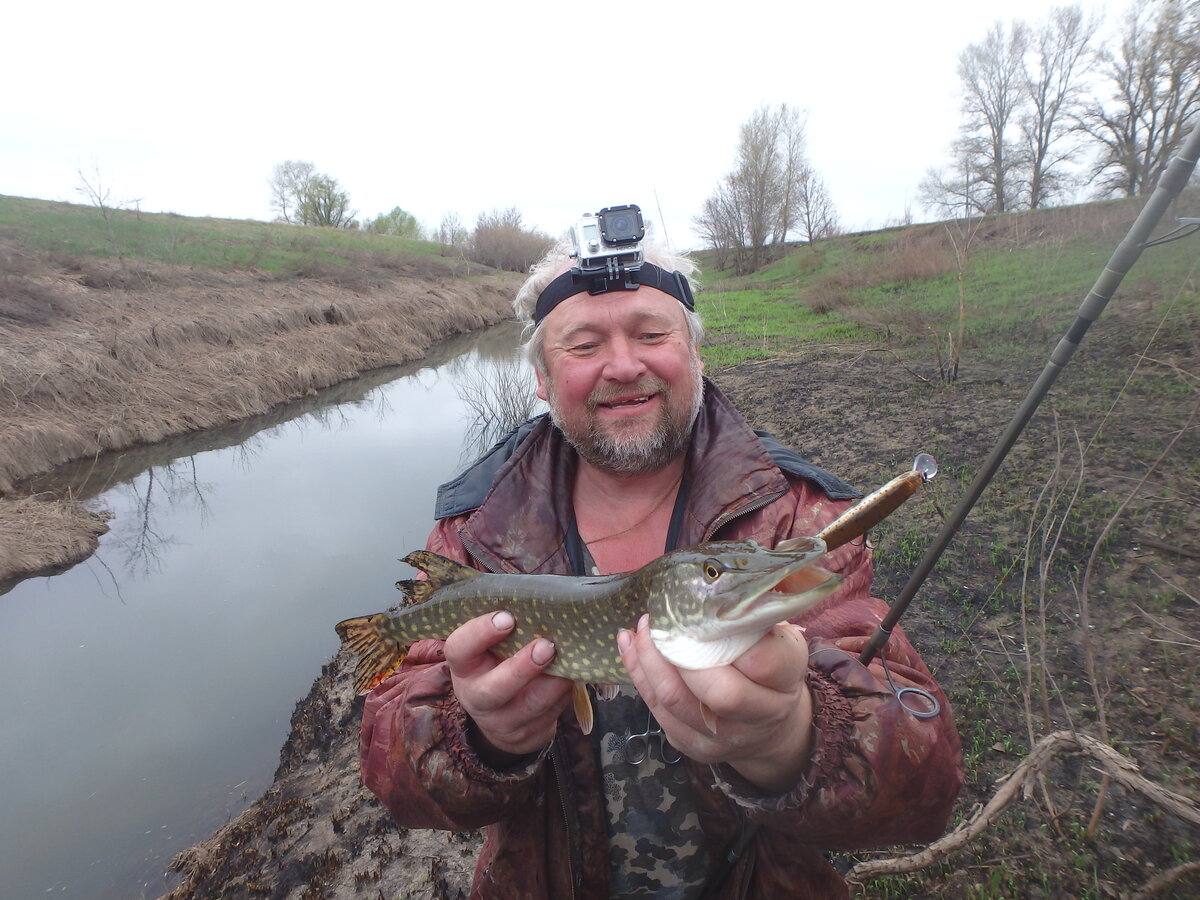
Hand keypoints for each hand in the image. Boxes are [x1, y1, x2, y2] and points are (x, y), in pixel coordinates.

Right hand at [443, 611, 572, 763]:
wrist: (500, 714)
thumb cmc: (499, 661)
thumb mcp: (493, 646)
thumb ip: (508, 627)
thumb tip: (540, 601)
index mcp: (464, 665)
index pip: (460, 648)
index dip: (480, 633)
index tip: (506, 617)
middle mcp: (476, 696)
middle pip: (494, 689)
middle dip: (522, 668)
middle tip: (546, 646)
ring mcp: (501, 721)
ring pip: (530, 706)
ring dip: (553, 684)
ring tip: (571, 664)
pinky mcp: (526, 736)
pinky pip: (549, 716)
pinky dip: (563, 696)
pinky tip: (572, 678)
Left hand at [618, 615, 812, 792]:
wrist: (770, 727)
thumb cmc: (769, 667)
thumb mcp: (777, 638)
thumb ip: (754, 617)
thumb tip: (717, 585)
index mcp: (786, 681)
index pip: (763, 662)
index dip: (731, 636)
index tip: (705, 611)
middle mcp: (762, 716)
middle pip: (720, 693)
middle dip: (682, 653)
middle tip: (664, 621)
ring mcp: (726, 737)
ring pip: (677, 701)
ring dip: (650, 660)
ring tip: (642, 629)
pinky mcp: (694, 746)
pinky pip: (657, 711)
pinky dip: (639, 674)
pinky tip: (631, 646)